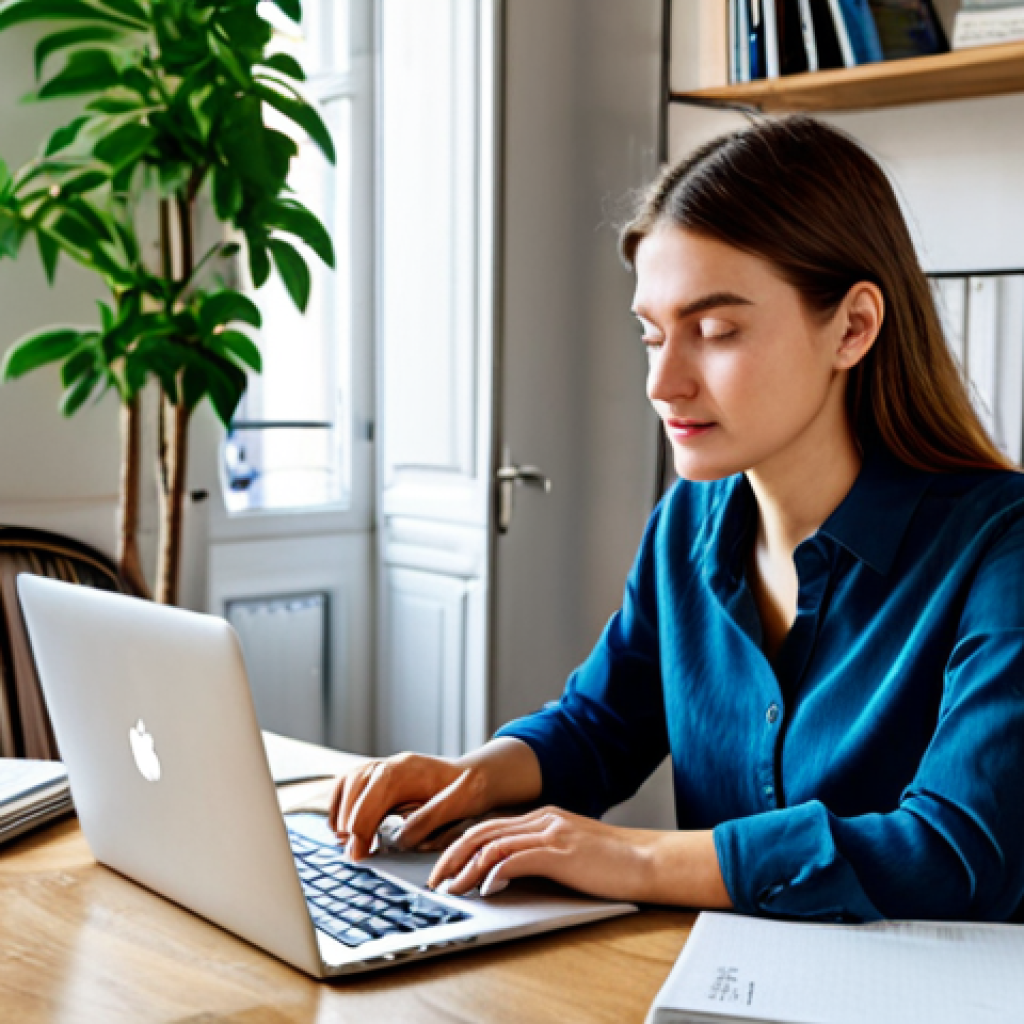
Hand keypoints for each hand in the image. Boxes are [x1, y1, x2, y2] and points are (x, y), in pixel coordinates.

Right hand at [328, 752, 491, 860]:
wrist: (473, 775)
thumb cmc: (466, 792)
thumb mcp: (453, 807)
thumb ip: (425, 822)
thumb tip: (397, 839)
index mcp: (407, 771)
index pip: (372, 796)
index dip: (361, 828)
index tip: (358, 855)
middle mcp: (392, 763)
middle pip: (354, 785)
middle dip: (348, 822)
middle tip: (353, 853)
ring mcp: (384, 764)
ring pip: (348, 781)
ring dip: (341, 812)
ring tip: (346, 840)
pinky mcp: (379, 771)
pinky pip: (348, 781)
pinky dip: (341, 803)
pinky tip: (345, 826)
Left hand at [426, 805, 652, 900]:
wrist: (648, 860)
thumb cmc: (613, 862)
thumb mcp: (570, 851)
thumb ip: (541, 854)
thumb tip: (508, 873)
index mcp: (543, 817)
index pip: (490, 826)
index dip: (461, 844)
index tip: (444, 866)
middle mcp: (543, 819)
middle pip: (483, 831)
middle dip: (452, 855)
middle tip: (435, 878)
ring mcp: (551, 832)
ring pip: (493, 843)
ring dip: (467, 868)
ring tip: (452, 888)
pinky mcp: (560, 851)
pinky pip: (516, 858)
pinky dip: (495, 872)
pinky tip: (485, 888)